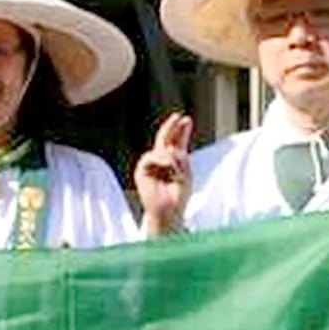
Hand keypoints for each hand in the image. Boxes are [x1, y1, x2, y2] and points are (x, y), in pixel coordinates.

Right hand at [135, 112, 193, 234]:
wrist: (168, 212)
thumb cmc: (178, 198)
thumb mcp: (185, 174)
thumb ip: (179, 160)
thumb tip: (169, 149)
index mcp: (174, 162)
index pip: (177, 142)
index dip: (182, 130)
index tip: (187, 120)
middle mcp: (162, 162)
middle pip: (165, 139)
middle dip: (172, 127)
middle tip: (178, 116)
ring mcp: (151, 166)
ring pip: (160, 148)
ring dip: (171, 156)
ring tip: (177, 172)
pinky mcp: (142, 171)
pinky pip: (150, 157)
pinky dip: (161, 160)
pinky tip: (167, 165)